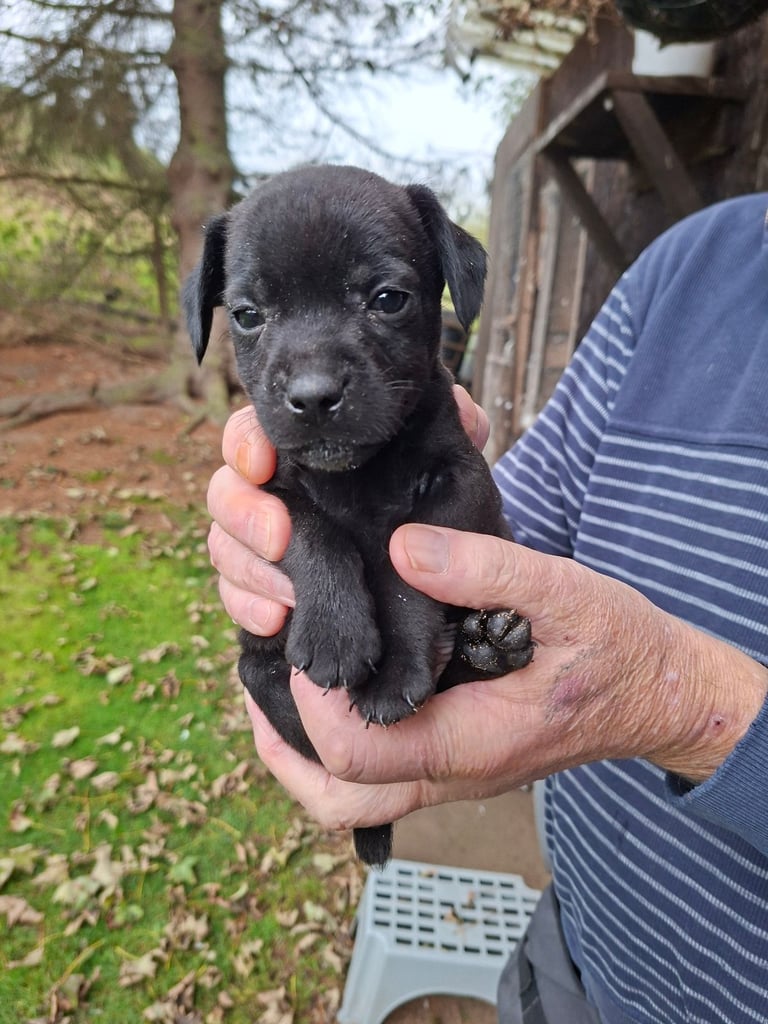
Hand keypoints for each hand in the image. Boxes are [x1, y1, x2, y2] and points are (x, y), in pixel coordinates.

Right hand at [206, 387, 489, 634]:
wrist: (455, 591)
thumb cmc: (445, 518)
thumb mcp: (459, 474)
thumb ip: (460, 436)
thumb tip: (462, 409)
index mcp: (310, 456)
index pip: (256, 433)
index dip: (246, 443)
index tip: (263, 464)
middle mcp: (280, 496)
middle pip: (225, 492)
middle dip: (242, 512)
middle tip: (279, 539)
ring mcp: (268, 549)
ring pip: (224, 548)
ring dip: (248, 571)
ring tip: (288, 597)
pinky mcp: (270, 594)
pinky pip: (236, 598)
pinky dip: (249, 609)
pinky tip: (278, 621)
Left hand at [246, 524, 767, 832]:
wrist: (658, 693)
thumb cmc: (618, 649)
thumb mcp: (566, 594)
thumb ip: (488, 570)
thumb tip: (404, 549)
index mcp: (472, 741)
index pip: (357, 754)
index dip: (312, 700)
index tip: (306, 636)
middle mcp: (451, 771)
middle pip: (336, 799)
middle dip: (282, 744)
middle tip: (263, 675)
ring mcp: (451, 770)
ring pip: (351, 796)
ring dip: (301, 751)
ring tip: (280, 682)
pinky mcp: (455, 753)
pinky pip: (378, 771)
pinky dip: (335, 740)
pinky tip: (333, 680)